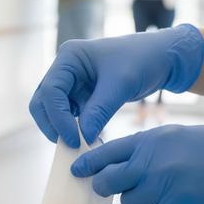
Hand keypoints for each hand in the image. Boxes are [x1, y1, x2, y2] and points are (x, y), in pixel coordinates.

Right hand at [29, 24, 203, 147]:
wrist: (160, 58)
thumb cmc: (142, 60)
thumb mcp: (121, 85)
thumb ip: (99, 111)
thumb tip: (82, 138)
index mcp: (69, 57)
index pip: (50, 91)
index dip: (57, 118)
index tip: (74, 139)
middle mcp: (65, 68)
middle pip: (43, 102)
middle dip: (53, 125)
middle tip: (71, 146)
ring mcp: (71, 82)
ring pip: (52, 112)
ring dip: (62, 130)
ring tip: (81, 146)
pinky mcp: (80, 95)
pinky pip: (68, 116)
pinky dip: (74, 130)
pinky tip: (88, 141)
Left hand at [72, 124, 203, 203]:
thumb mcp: (179, 137)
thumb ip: (149, 149)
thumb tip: (122, 162)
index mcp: (152, 140)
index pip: (108, 152)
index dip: (90, 163)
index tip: (76, 171)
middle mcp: (152, 161)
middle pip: (109, 182)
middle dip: (108, 189)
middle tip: (115, 191)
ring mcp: (163, 186)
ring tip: (169, 196)